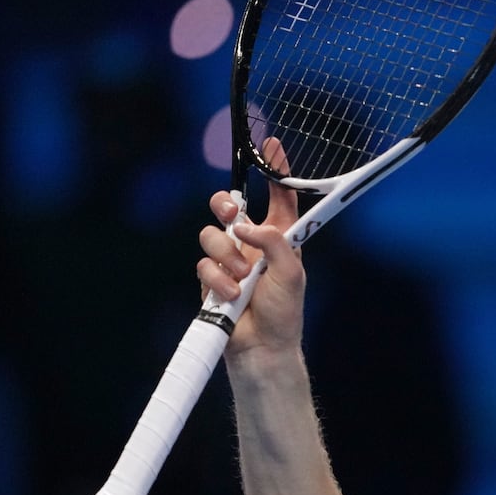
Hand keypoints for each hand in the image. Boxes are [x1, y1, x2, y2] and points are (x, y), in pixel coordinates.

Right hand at [198, 137, 306, 359]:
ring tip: (243, 280)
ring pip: (211, 235)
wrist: (262, 349)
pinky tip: (232, 296)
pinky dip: (218, 279)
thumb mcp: (291, 273)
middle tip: (229, 213)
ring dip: (227, 256)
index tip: (272, 145)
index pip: (279, 199)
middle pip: (228, 208)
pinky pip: (204, 264)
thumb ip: (273, 242)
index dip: (276, 173)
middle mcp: (252, 245)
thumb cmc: (284, 313)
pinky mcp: (211, 279)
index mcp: (279, 240)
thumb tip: (245, 225)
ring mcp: (229, 261)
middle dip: (223, 206)